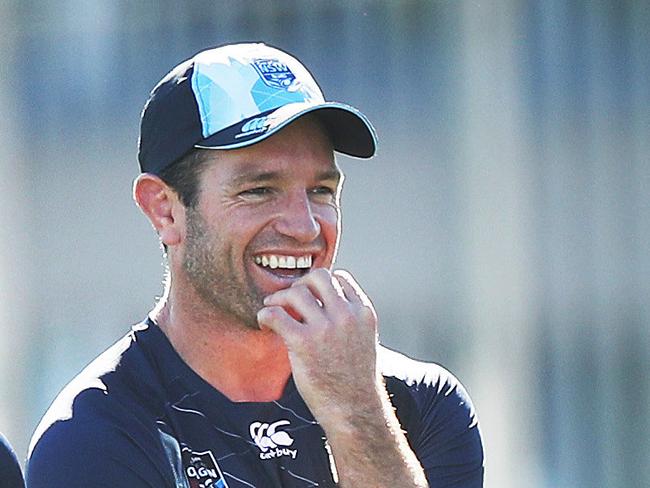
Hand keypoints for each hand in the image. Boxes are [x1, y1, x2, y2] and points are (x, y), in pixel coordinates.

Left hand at [257, 268, 379, 427]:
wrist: (354, 410)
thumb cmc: (355, 379)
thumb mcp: (363, 339)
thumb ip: (348, 318)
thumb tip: (322, 303)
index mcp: (363, 312)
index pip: (340, 278)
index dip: (321, 285)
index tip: (310, 297)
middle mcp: (346, 315)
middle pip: (318, 277)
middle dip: (301, 284)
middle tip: (290, 300)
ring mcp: (325, 328)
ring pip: (296, 292)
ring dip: (279, 298)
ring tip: (273, 310)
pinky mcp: (303, 343)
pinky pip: (276, 313)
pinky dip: (265, 314)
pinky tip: (265, 324)